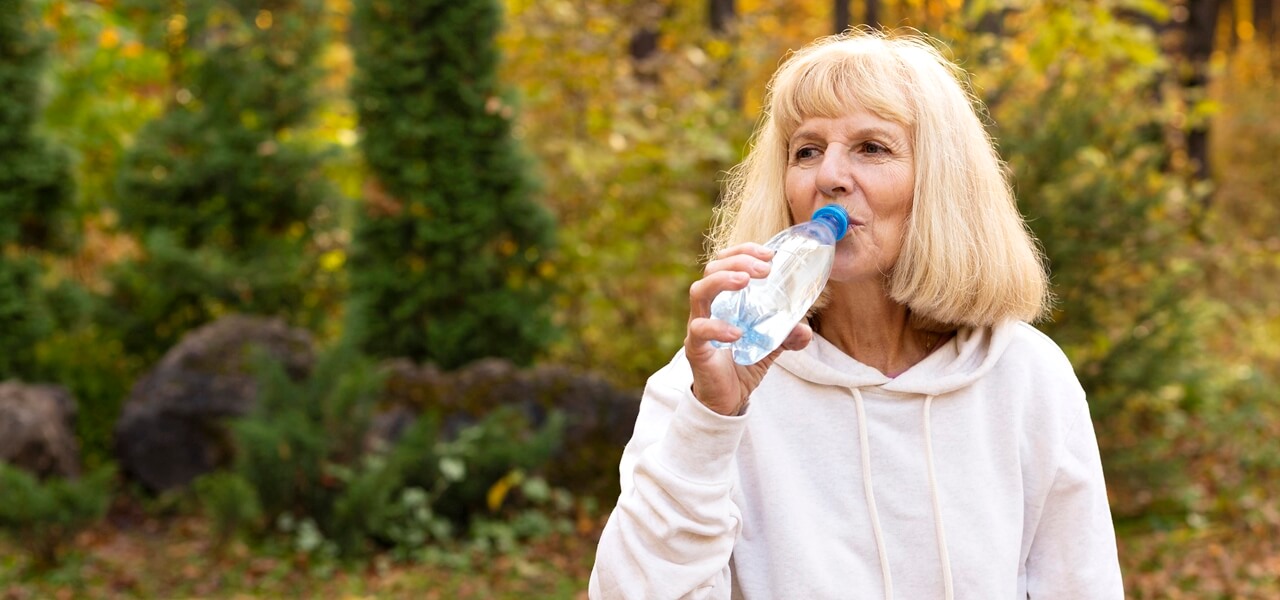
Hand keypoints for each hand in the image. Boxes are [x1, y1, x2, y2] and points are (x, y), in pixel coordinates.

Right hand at [685, 243, 812, 415]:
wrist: (726, 401)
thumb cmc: (742, 365)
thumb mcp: (769, 346)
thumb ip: (786, 335)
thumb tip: (805, 329)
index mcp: (724, 300)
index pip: (726, 263)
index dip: (744, 252)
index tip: (768, 254)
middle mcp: (709, 308)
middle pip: (711, 270)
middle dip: (738, 261)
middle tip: (764, 268)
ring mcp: (699, 326)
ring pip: (699, 292)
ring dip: (722, 280)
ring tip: (744, 280)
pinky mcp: (696, 348)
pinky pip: (700, 330)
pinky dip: (718, 327)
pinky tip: (737, 332)